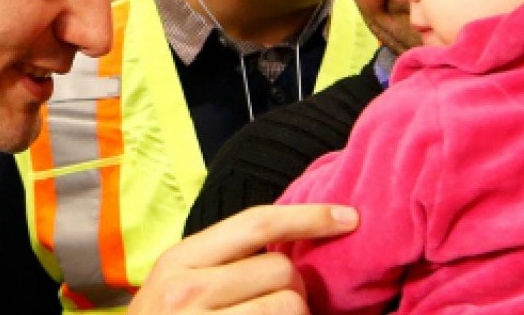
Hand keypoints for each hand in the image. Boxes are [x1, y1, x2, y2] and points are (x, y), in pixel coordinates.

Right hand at [128, 204, 357, 314]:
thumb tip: (287, 245)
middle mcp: (186, 290)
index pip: (255, 224)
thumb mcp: (175, 287)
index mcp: (178, 261)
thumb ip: (220, 263)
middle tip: (271, 308)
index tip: (348, 217)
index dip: (308, 217)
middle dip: (292, 289)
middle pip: (281, 269)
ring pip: (289, 305)